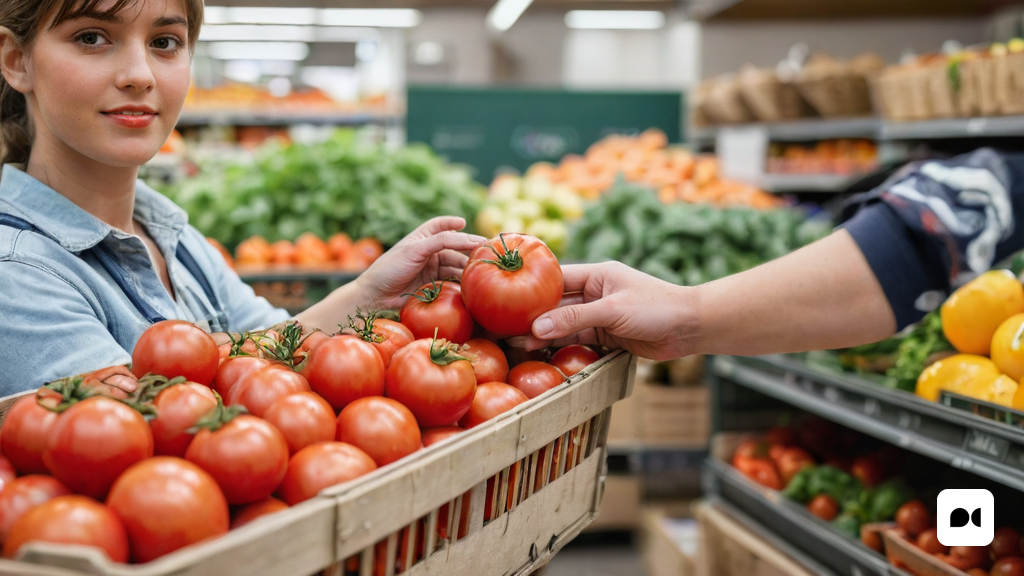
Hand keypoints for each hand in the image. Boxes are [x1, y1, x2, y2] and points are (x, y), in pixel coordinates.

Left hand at [355, 217, 485, 309]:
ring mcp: (430, 269)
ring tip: (479, 270)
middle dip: (468, 249)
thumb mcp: (414, 250)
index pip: (440, 226)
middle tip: (485, 252)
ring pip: (454, 265)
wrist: (375, 298)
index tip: (464, 223)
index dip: (452, 223)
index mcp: (420, 239)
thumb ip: (440, 241)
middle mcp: (427, 252)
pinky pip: (450, 281)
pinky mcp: (432, 286)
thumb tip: (464, 235)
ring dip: (466, 267)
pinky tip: (469, 284)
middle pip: (453, 247)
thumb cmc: (390, 269)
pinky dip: (460, 282)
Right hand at [512, 262, 699, 360]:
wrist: (690, 328)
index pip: (556, 277)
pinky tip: (543, 352)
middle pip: (557, 304)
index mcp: (597, 275)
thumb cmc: (657, 308)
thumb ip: (575, 319)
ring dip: (545, 334)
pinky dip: (562, 345)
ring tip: (520, 344)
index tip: (507, 296)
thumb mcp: (612, 310)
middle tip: (507, 327)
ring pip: (565, 324)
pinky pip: (578, 339)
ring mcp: (600, 314)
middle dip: (534, 315)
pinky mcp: (607, 334)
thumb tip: (537, 327)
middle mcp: (595, 292)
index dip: (531, 286)